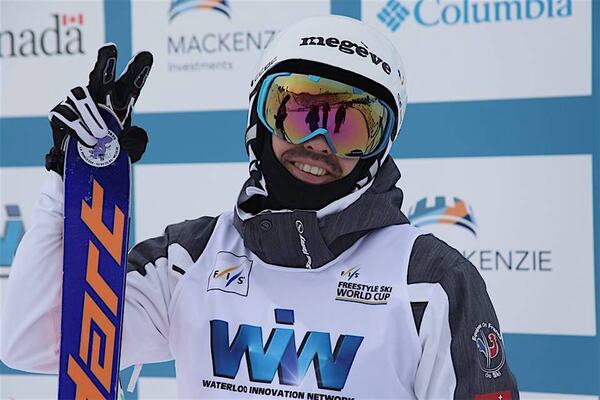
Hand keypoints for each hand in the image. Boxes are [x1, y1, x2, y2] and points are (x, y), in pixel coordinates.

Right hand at [45, 44, 152, 175]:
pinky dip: (78, 128)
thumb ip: (135, 143)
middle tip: (110, 48)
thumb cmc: (109, 154)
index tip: (147, 55)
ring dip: (91, 116)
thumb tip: (129, 134)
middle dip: (106, 61)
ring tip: (101, 135)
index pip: (131, 84)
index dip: (138, 71)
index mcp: (120, 102)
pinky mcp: (59, 113)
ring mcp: (77, 102)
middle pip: (102, 74)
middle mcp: (98, 96)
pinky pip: (66, 114)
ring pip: (81, 95)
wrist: (83, 168)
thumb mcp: (129, 151)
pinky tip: (87, 140)